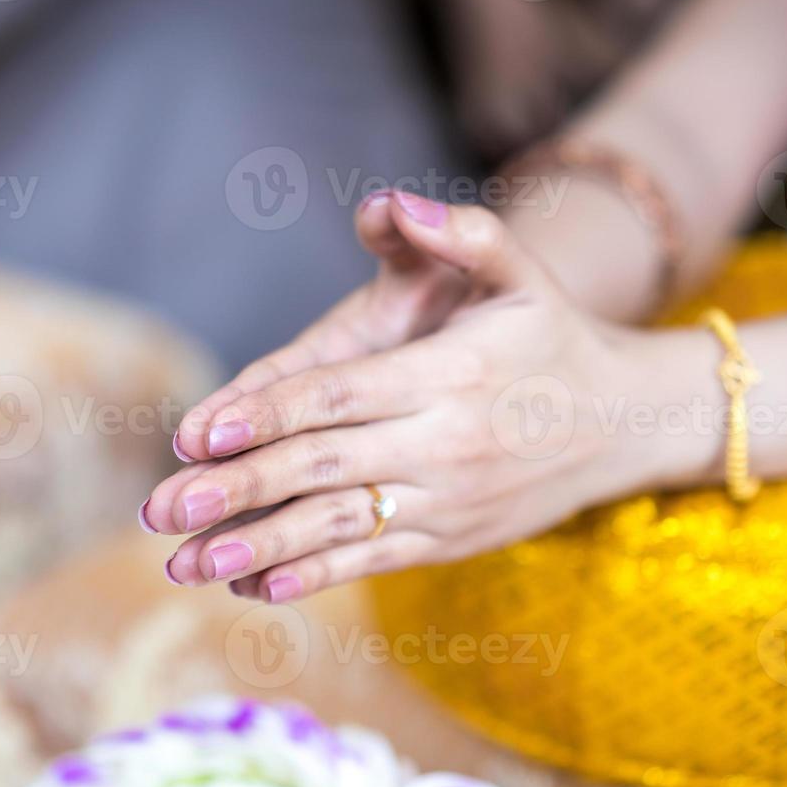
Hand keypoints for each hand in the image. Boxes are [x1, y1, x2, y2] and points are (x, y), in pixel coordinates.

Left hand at [140, 192, 715, 601]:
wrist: (626, 422)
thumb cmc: (555, 337)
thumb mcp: (524, 272)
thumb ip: (459, 233)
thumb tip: (389, 201)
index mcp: (447, 376)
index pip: (339, 397)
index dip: (266, 415)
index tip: (197, 435)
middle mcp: (443, 444)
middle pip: (322, 469)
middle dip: (235, 490)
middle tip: (160, 508)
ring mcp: (447, 501)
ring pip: (339, 529)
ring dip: (257, 547)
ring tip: (186, 563)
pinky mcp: (451, 540)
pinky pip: (374, 561)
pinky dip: (314, 575)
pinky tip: (255, 585)